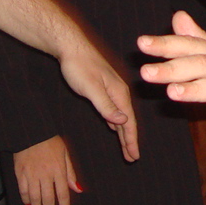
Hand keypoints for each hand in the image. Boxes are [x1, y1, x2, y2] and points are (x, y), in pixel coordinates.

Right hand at [12, 135, 81, 204]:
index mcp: (58, 170)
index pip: (62, 194)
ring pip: (35, 198)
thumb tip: (78, 189)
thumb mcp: (65, 153)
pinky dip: (26, 200)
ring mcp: (31, 174)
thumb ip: (70, 173)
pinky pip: (23, 190)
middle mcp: (45, 174)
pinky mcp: (20, 173)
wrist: (31, 130)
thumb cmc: (50, 140)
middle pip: (48, 200)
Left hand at [57, 40, 139, 162]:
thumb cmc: (80, 66)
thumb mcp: (92, 89)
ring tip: (126, 147)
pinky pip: (113, 110)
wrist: (71, 47)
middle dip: (129, 140)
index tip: (134, 156)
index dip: (131, 140)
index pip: (129, 122)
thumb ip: (106, 106)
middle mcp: (119, 92)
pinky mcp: (103, 88)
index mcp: (119, 93)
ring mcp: (111, 90)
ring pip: (120, 116)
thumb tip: (123, 121)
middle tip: (132, 158)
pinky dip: (116, 122)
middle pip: (127, 121)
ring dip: (123, 133)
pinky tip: (114, 126)